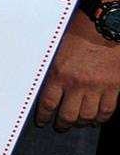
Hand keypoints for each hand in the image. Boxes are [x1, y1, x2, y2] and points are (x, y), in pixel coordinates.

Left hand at [36, 12, 119, 128]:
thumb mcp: (55, 50)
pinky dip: (101, 118)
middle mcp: (76, 84)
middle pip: (68, 115)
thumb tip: (42, 85)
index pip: (48, 103)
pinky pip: (107, 110)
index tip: (43, 121)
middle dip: (63, 124)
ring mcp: (97, 87)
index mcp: (58, 74)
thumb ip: (51, 70)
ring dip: (82, 123)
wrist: (102, 28)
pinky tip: (96, 120)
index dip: (44, 116)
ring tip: (78, 124)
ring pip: (88, 116)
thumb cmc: (76, 34)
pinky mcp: (114, 87)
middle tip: (61, 127)